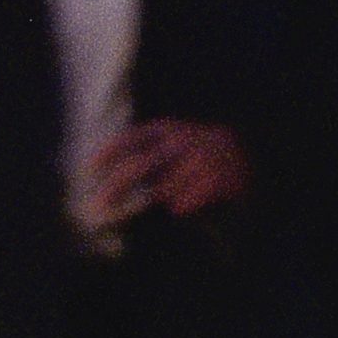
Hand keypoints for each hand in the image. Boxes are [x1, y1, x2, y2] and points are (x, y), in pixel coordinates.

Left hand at [84, 119, 251, 222]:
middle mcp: (184, 139)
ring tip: (173, 201)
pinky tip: (189, 205)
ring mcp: (202, 157)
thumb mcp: (177, 148)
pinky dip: (182, 208)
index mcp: (170, 129)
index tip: (88, 168)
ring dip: (164, 201)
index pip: (134, 137)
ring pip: (164, 191)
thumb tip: (112, 182)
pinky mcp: (217, 178)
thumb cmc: (201, 159)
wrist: (250, 162)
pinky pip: (184, 202)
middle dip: (115, 187)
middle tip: (96, 206)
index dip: (110, 151)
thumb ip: (151, 159)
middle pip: (141, 165)